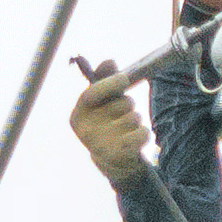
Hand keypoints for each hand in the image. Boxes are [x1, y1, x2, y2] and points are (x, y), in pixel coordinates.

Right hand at [68, 61, 150, 182]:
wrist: (110, 159)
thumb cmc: (105, 122)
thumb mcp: (101, 102)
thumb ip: (104, 80)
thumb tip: (109, 61)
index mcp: (77, 117)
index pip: (90, 94)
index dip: (108, 84)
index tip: (123, 78)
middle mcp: (86, 132)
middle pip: (120, 104)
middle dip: (127, 104)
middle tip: (121, 113)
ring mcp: (103, 146)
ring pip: (134, 117)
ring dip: (135, 119)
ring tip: (126, 127)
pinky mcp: (121, 156)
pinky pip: (142, 133)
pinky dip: (143, 133)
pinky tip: (134, 137)